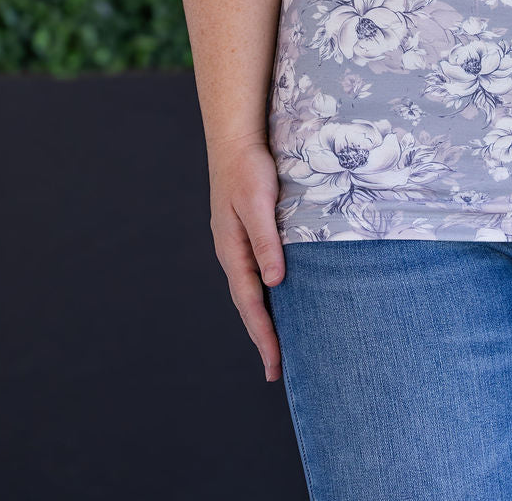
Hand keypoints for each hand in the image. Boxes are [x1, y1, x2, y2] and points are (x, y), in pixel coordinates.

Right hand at [208, 137, 286, 382]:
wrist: (236, 140)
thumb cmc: (248, 169)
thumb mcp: (258, 204)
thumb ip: (266, 241)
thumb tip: (275, 283)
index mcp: (232, 251)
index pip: (250, 303)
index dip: (263, 335)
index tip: (275, 365)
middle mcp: (233, 253)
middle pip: (248, 304)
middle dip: (262, 337)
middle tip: (277, 370)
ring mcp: (238, 244)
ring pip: (251, 290)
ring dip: (263, 318)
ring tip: (279, 345)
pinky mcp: (247, 233)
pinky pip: (256, 273)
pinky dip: (266, 294)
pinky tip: (278, 299)